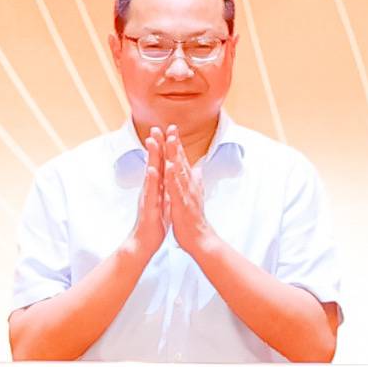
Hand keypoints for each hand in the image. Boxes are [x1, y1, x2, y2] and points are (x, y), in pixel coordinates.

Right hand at [123, 136, 177, 260]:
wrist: (144, 243)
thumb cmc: (154, 222)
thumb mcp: (163, 201)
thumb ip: (166, 188)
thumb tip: (172, 177)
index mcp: (156, 187)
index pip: (160, 164)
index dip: (163, 148)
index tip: (166, 132)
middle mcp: (150, 189)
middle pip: (153, 164)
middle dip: (155, 146)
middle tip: (155, 128)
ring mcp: (148, 197)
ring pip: (150, 174)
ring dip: (151, 158)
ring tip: (152, 142)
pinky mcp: (148, 208)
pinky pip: (150, 192)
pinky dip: (151, 181)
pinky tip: (152, 170)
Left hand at [158, 131, 222, 257]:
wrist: (199, 239)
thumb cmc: (194, 218)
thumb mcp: (194, 196)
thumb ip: (196, 181)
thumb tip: (198, 169)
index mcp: (188, 183)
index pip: (181, 160)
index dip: (176, 144)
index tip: (171, 129)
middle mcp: (188, 185)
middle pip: (180, 161)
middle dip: (175, 143)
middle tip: (170, 127)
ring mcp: (186, 193)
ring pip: (178, 171)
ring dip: (174, 155)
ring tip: (169, 140)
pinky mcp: (182, 204)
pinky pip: (176, 189)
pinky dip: (172, 178)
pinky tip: (168, 167)